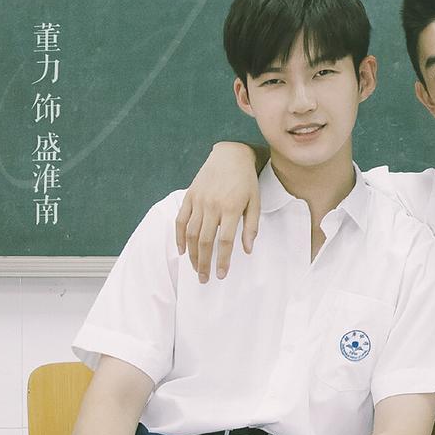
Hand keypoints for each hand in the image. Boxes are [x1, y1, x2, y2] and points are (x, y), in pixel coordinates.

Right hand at [174, 143, 260, 281]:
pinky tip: (182, 251)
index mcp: (231, 208)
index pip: (224, 241)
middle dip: (204, 263)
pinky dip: (179, 237)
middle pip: (205, 241)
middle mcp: (213, 206)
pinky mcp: (189, 196)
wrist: (230, 155)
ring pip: (191, 233)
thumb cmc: (246, 181)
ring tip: (196, 269)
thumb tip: (247, 250)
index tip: (221, 275)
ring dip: (192, 254)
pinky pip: (181, 220)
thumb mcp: (255, 202)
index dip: (222, 260)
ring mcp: (199, 201)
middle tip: (205, 279)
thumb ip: (251, 227)